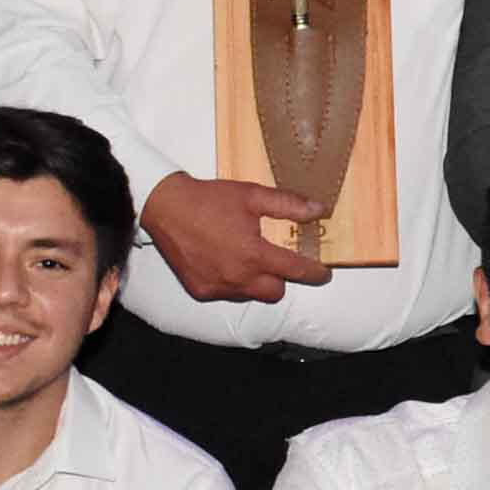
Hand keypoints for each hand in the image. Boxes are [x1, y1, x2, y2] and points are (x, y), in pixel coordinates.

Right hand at [141, 172, 332, 302]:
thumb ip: (288, 204)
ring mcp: (218, 287)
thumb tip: (318, 210)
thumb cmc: (209, 200)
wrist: (166, 207)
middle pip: (275, 292)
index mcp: (254, 254)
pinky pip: (227, 293)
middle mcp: (238, 277)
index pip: (295, 271)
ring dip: (256, 281)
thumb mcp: (252, 195)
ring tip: (247, 258)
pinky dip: (231, 282)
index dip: (314, 273)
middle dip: (281, 279)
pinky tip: (225, 261)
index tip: (323, 273)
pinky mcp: (201, 290)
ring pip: (251, 294)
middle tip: (277, 261)